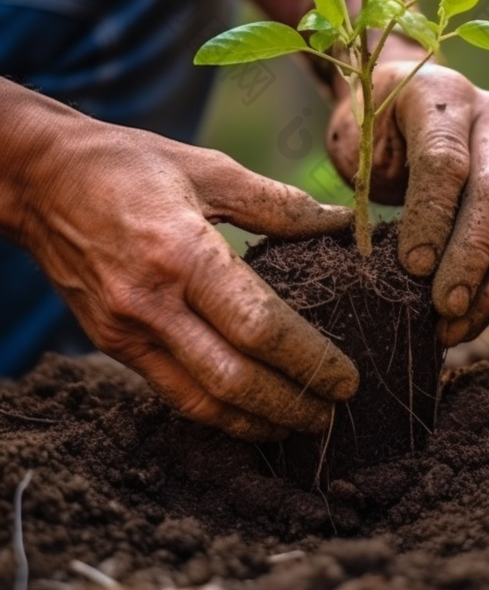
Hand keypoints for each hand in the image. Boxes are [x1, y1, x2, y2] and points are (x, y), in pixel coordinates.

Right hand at [20, 112, 357, 439]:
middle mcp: (151, 302)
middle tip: (331, 414)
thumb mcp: (208, 168)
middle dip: (289, 406)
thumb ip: (277, 203)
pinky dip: (213, 410)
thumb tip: (337, 221)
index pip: (259, 326)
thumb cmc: (129, 164)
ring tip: (296, 425)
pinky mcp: (110, 343)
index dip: (309, 361)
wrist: (40, 179)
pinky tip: (245, 411)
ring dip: (254, 423)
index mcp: (183, 253)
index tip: (346, 378)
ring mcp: (126, 330)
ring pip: (199, 400)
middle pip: (233, 379)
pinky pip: (169, 391)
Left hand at [327, 61, 488, 345]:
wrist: (402, 101)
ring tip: (458, 326)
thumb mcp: (357, 140)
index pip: (445, 161)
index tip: (412, 268)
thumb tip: (395, 264)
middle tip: (444, 308)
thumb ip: (370, 184)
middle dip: (472, 258)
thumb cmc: (370, 127)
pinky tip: (478, 318)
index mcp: (442, 96)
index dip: (431, 218)